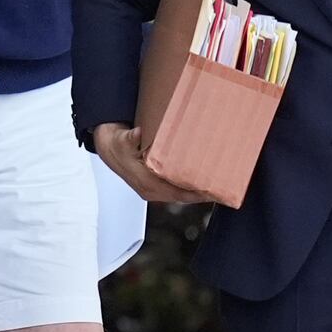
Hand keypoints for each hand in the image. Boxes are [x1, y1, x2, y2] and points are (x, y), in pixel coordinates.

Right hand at [93, 123, 212, 203]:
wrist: (109, 148)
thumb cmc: (117, 145)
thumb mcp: (121, 141)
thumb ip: (129, 138)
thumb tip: (137, 134)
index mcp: (145, 182)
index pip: (174, 192)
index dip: (193, 193)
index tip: (210, 190)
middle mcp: (150, 190)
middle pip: (181, 197)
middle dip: (201, 195)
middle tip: (222, 188)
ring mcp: (152, 190)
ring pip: (179, 195)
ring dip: (196, 193)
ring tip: (216, 187)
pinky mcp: (155, 186)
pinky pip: (175, 190)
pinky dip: (188, 188)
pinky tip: (199, 182)